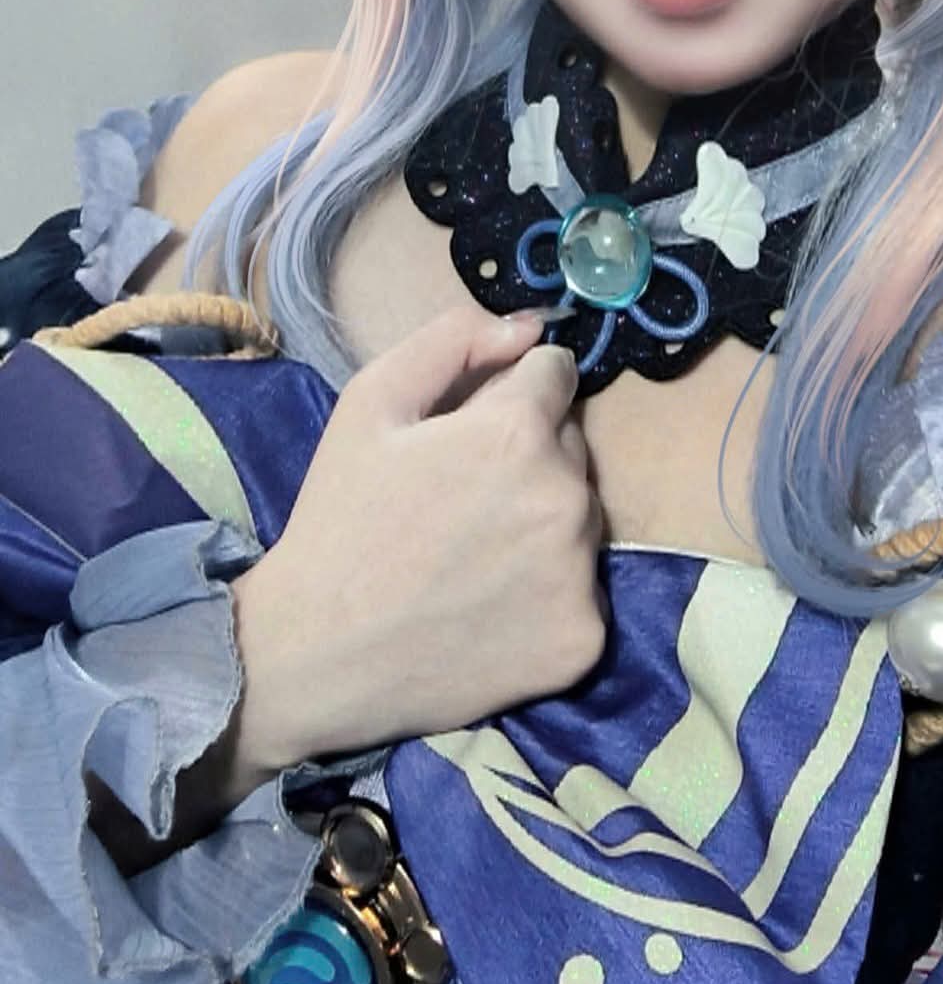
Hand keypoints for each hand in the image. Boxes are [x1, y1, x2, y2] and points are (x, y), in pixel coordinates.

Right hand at [231, 302, 603, 766]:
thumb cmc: (340, 520)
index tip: (470, 430)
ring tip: (473, 555)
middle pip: (571, 444)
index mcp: (518, 432)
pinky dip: (549, 594)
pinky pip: (584, 590)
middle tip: (460, 497)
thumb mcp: (371, 403)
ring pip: (583, 517)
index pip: (556, 372)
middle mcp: (567, 498)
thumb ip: (454, 340)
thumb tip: (531, 327)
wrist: (317, 657)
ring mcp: (581, 575)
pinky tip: (491, 605)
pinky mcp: (585, 640)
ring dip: (544, 521)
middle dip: (528, 454)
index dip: (510, 392)